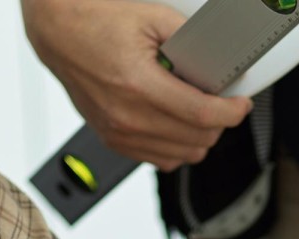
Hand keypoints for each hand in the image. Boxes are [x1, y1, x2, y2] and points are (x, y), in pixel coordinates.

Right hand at [21, 0, 252, 170]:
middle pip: (198, 139)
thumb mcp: (152, 17)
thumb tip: (223, 61)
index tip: (240, 105)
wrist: (58, 32)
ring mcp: (119, 133)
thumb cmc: (97, 21)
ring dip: (200, 137)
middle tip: (220, 102)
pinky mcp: (114, 141)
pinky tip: (176, 123)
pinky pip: (162, 160)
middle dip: (219, 122)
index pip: (202, 115)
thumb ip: (192, 41)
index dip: (232, 112)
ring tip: (198, 112)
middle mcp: (127, 116)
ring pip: (184, 156)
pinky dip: (177, 146)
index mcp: (138, 84)